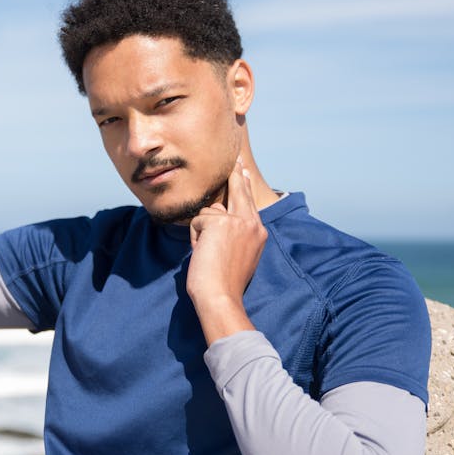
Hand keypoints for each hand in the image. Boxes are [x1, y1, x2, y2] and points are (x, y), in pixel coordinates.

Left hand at [187, 157, 267, 343]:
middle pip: (238, 191)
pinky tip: (202, 253)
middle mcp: (252, 223)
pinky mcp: (220, 222)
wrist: (220, 295)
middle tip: (235, 159)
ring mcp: (238, 221)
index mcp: (258, 233)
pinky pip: (198, 221)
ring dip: (201, 232)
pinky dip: (195, 237)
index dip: (243, 185)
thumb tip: (218, 217)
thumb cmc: (225, 282)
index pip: (249, 202)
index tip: (243, 171)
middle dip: (235, 175)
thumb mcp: (238, 254)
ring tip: (207, 255)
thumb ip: (235, 234)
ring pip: (209, 212)